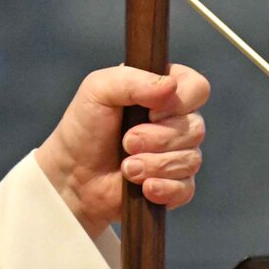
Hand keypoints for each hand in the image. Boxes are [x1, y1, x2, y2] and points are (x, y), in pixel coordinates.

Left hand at [32, 64, 209, 238]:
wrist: (71, 175)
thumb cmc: (84, 128)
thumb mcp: (98, 90)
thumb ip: (131, 79)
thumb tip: (171, 86)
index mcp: (163, 91)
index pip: (197, 88)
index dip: (179, 102)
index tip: (149, 111)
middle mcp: (176, 121)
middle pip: (196, 128)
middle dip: (157, 138)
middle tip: (126, 142)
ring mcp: (178, 154)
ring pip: (191, 159)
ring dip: (154, 164)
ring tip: (126, 167)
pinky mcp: (175, 186)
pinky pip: (186, 188)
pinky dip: (163, 188)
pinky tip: (143, 187)